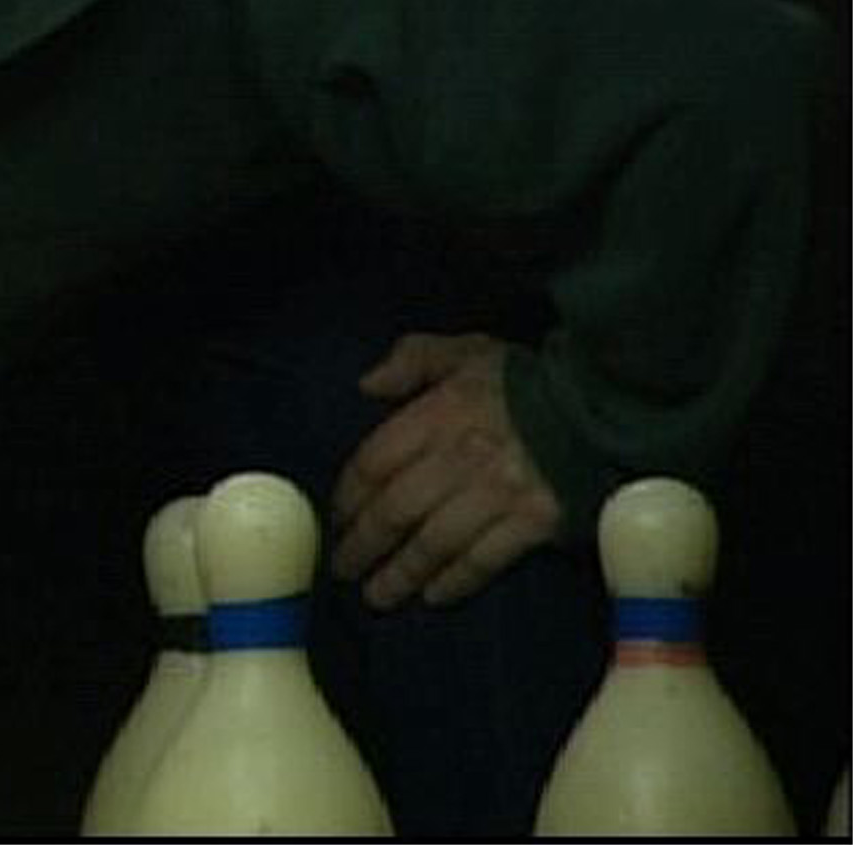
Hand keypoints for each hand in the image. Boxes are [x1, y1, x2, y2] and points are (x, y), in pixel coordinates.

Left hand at [331, 333, 560, 610]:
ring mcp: (500, 493)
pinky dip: (456, 581)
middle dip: (363, 545)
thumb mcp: (469, 350)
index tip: (336, 519)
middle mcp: (462, 457)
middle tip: (343, 569)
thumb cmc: (529, 379)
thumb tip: (367, 385)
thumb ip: (414, 358)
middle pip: (396, 511)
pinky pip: (485, 559)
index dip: (349, 496)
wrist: (611, 404)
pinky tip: (434, 597)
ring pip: (434, 543)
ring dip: (401, 574)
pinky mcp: (536, 522)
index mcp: (440, 413)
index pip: (375, 462)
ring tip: (377, 596)